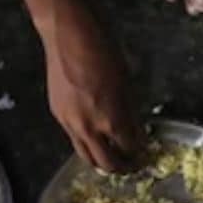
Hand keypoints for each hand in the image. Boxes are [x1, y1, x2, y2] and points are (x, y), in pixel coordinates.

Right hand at [42, 0, 140, 171]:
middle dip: (122, 167)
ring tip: (114, 157)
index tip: (145, 154)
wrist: (69, 35)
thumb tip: (137, 133)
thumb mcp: (128, 84)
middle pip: (106, 163)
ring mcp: (69, 122)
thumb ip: (131, 114)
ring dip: (101, 160)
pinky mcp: (57, 114)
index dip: (139, 154)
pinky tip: (97, 136)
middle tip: (132, 165)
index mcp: (111, 119)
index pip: (129, 149)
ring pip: (86, 156)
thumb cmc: (105, 52)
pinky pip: (74, 139)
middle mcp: (88, 127)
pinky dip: (88, 143)